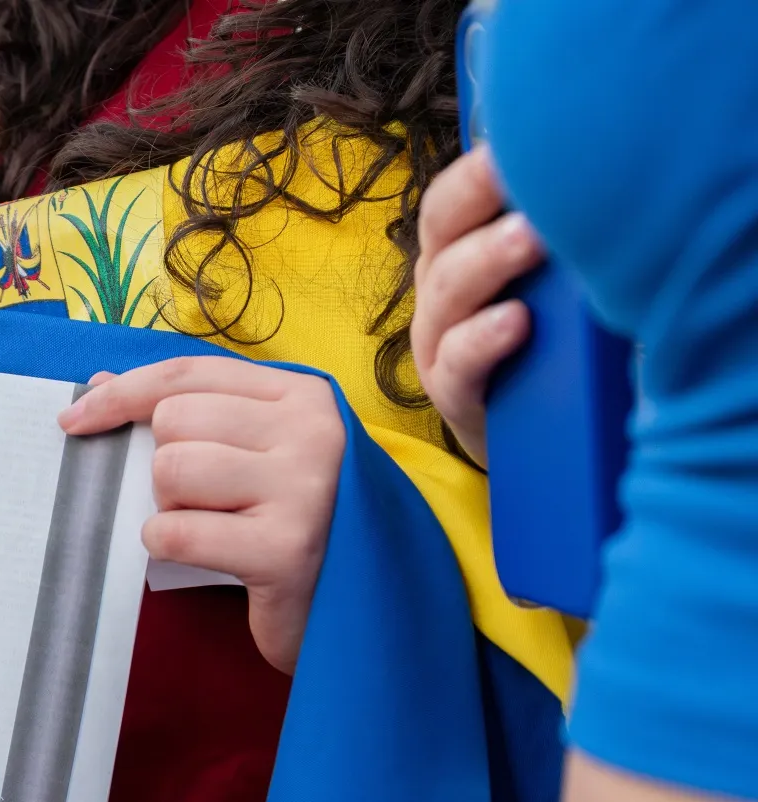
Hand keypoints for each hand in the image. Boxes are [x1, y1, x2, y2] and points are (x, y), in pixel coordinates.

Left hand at [60, 357, 346, 673]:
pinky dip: (167, 546)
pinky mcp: (286, 548)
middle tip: (202, 501)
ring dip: (169, 507)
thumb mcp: (246, 455)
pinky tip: (204, 555)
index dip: (122, 393)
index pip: (187, 372)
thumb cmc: (282, 523)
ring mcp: (305, 488)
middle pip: (175, 420)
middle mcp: (313, 432)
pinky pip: (176, 531)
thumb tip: (97, 386)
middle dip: (163, 466)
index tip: (73, 420)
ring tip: (211, 526)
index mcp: (302, 396)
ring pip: (172, 469)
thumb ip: (184, 412)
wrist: (345, 610)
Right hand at [413, 145, 545, 465]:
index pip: (456, 193)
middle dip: (478, 195)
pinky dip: (483, 339)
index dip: (481, 165)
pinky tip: (516, 322)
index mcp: (459, 246)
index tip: (519, 138)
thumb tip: (599, 182)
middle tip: (523, 172)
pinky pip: (457, 360)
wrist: (529, 428)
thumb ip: (556, 237)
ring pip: (446, 289)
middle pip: (441, 226)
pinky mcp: (450, 392)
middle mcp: (441, 284)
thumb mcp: (549, 276)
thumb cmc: (546, 335)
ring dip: (488, 261)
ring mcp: (438, 339)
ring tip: (532, 241)